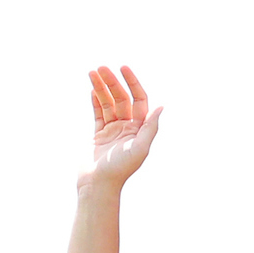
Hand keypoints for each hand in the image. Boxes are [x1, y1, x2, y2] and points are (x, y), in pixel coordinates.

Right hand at [83, 65, 161, 188]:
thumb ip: (150, 127)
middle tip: (101, 67)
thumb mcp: (139, 148)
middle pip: (121, 98)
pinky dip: (95, 101)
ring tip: (92, 72)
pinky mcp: (99, 135)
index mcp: (140, 130)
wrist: (98, 185)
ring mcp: (113, 131)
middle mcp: (128, 128)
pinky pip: (98, 113)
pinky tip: (92, 88)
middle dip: (112, 82)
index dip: (133, 83)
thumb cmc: (120, 169)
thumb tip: (161, 107)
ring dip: (101, 87)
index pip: (138, 100)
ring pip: (108, 103)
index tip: (123, 68)